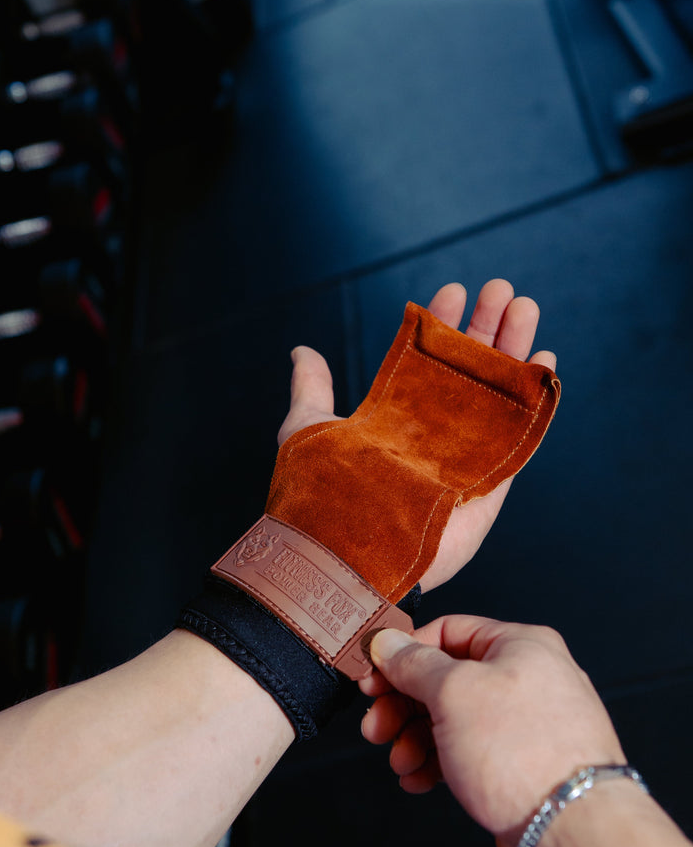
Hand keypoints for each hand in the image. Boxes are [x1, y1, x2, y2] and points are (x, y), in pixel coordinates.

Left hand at [276, 280, 556, 592]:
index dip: (441, 327)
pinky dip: (534, 403)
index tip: (451, 291)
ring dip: (512, 352)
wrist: (341, 557)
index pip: (427, 364)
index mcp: (396, 421)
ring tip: (522, 306)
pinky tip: (544, 364)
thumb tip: (301, 349)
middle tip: (498, 289)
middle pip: (468, 374)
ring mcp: (462, 461)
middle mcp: (432, 438)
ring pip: (496, 397)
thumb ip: (312, 390)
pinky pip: (518, 440)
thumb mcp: (306, 429)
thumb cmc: (317, 497)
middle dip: (484, 330)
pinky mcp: (486, 489)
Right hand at [359, 617, 625, 846]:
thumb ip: (414, 663)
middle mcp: (528, 678)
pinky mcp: (522, 765)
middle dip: (404, 705)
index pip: (448, 631)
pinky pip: (469, 753)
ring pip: (454, 719)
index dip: (404, 653)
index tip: (371, 676)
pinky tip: (419, 780)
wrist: (573, 831)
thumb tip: (388, 642)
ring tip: (400, 762)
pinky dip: (439, 763)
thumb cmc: (524, 755)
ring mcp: (527, 724)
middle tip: (376, 727)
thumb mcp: (454, 692)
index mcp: (520, 645)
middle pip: (446, 678)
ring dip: (416, 739)